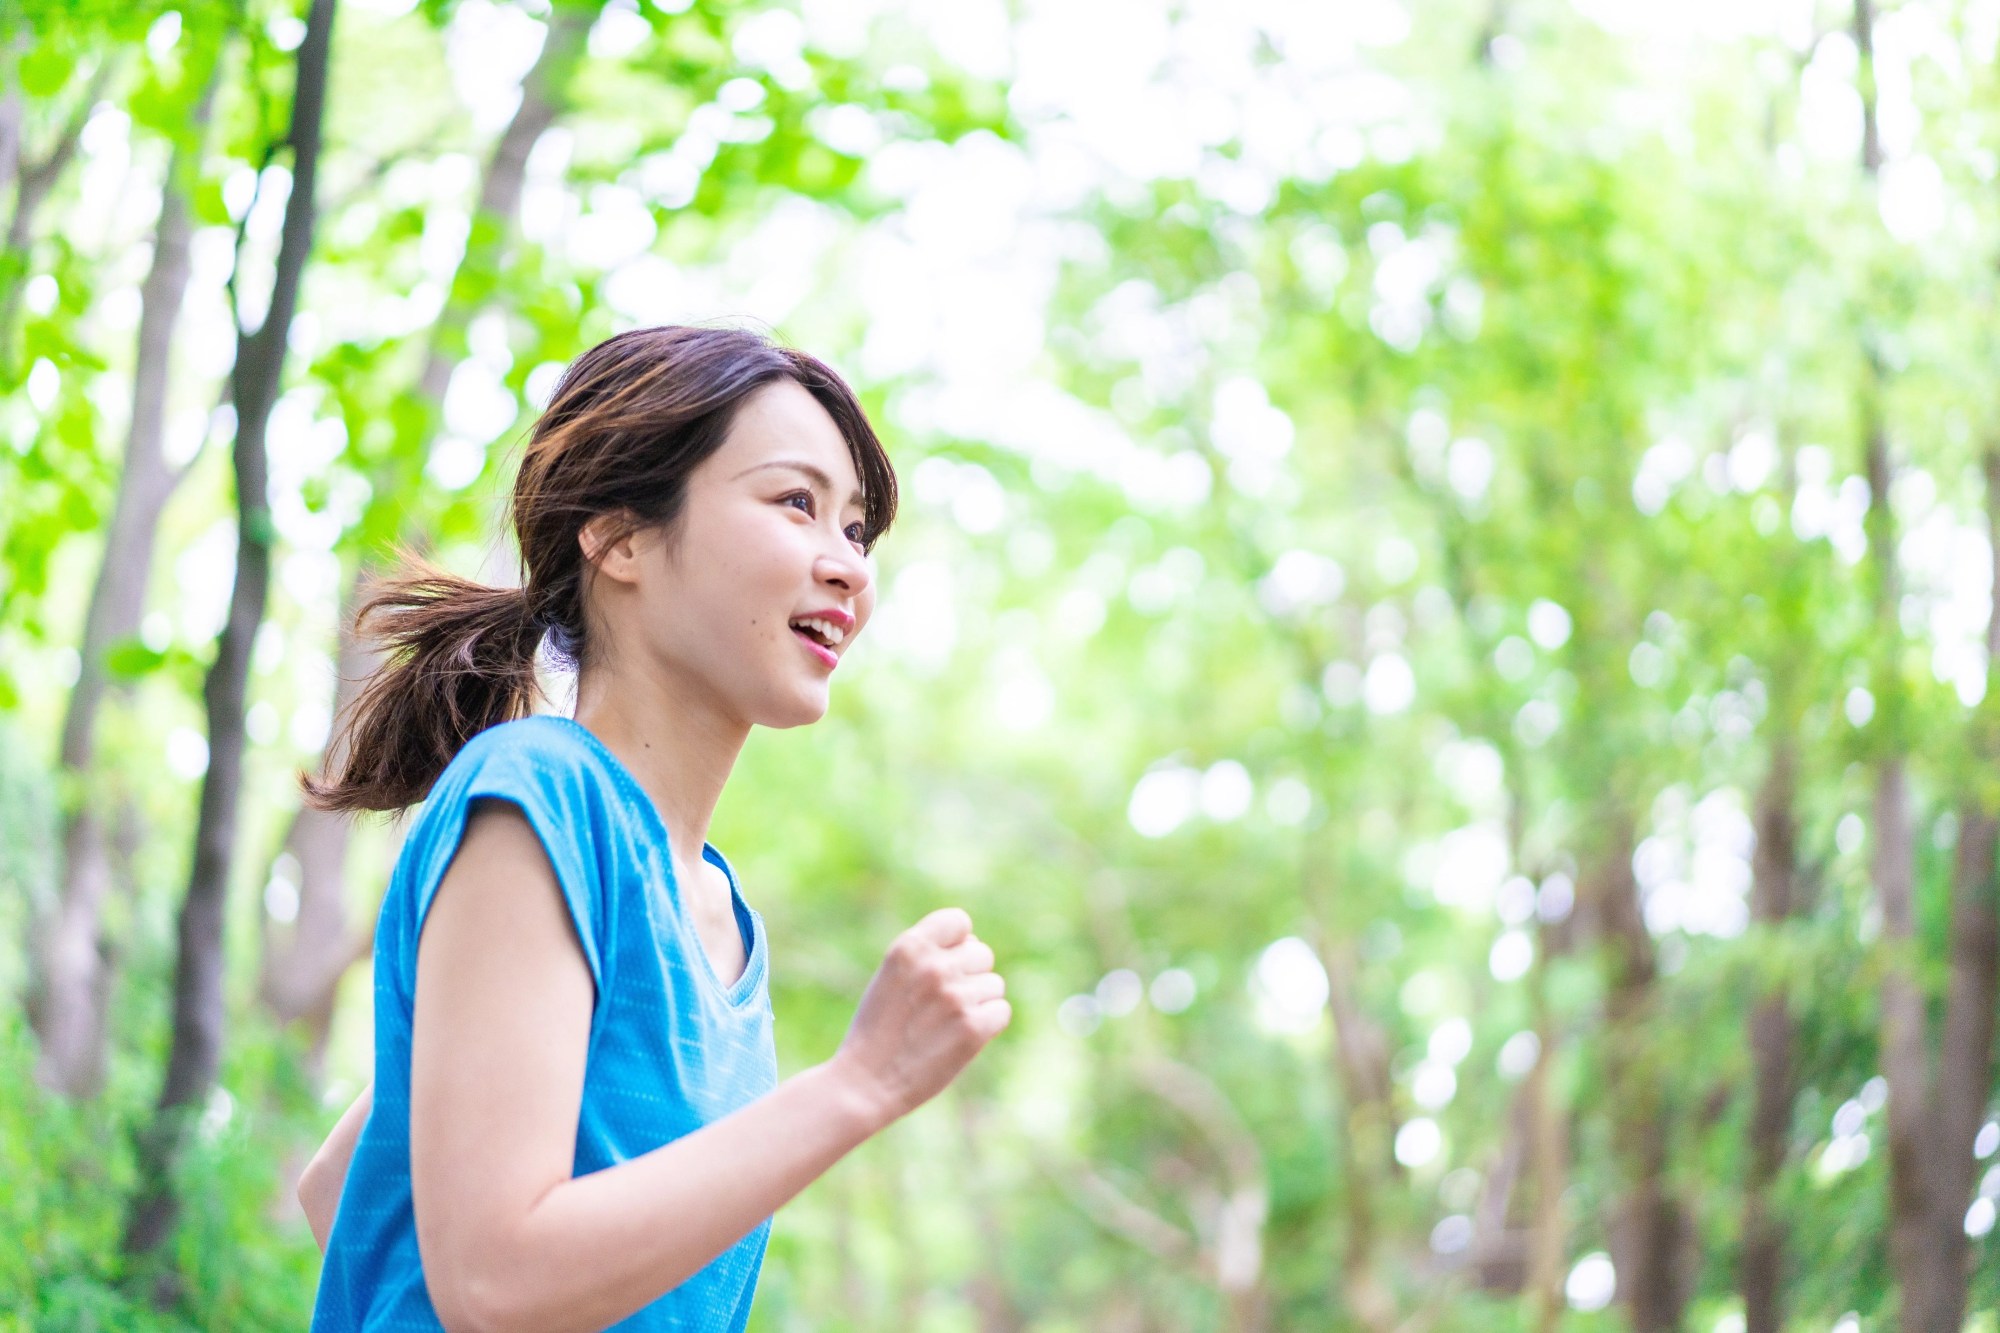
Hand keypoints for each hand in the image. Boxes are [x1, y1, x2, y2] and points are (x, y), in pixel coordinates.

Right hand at [833, 908, 1009, 1123]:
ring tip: (945, 1025)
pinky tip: (960, 1038)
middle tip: (941, 1005)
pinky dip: (987, 1026)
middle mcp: (934, 966)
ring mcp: (956, 997)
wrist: (865, 1083)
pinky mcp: (973, 1028)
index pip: (959, 922)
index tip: (943, 967)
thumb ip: (927, 954)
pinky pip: (1001, 1012)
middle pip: (982, 954)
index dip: (957, 944)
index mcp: (909, 946)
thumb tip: (975, 944)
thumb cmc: (878, 1029)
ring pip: (994, 985)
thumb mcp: (891, 975)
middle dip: (969, 976)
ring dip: (978, 1003)